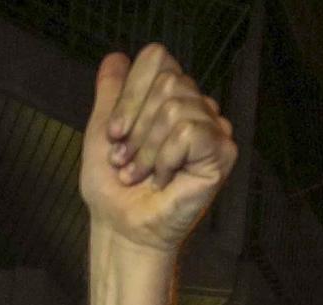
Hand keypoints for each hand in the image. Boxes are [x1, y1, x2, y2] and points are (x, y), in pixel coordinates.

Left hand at [81, 45, 236, 253]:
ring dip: (147, 149)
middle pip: (167, 82)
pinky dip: (166, 159)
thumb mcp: (101, 133)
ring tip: (141, 175)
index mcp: (168, 97)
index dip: (129, 95)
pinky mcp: (222, 152)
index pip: (156, 59)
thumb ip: (110, 93)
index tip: (114, 134)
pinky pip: (189, 132)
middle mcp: (194, 106)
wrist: (123, 229)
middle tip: (126, 161)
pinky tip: (163, 179)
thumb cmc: (113, 189)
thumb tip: (114, 58)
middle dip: (136, 128)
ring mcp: (212, 128)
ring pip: (176, 108)